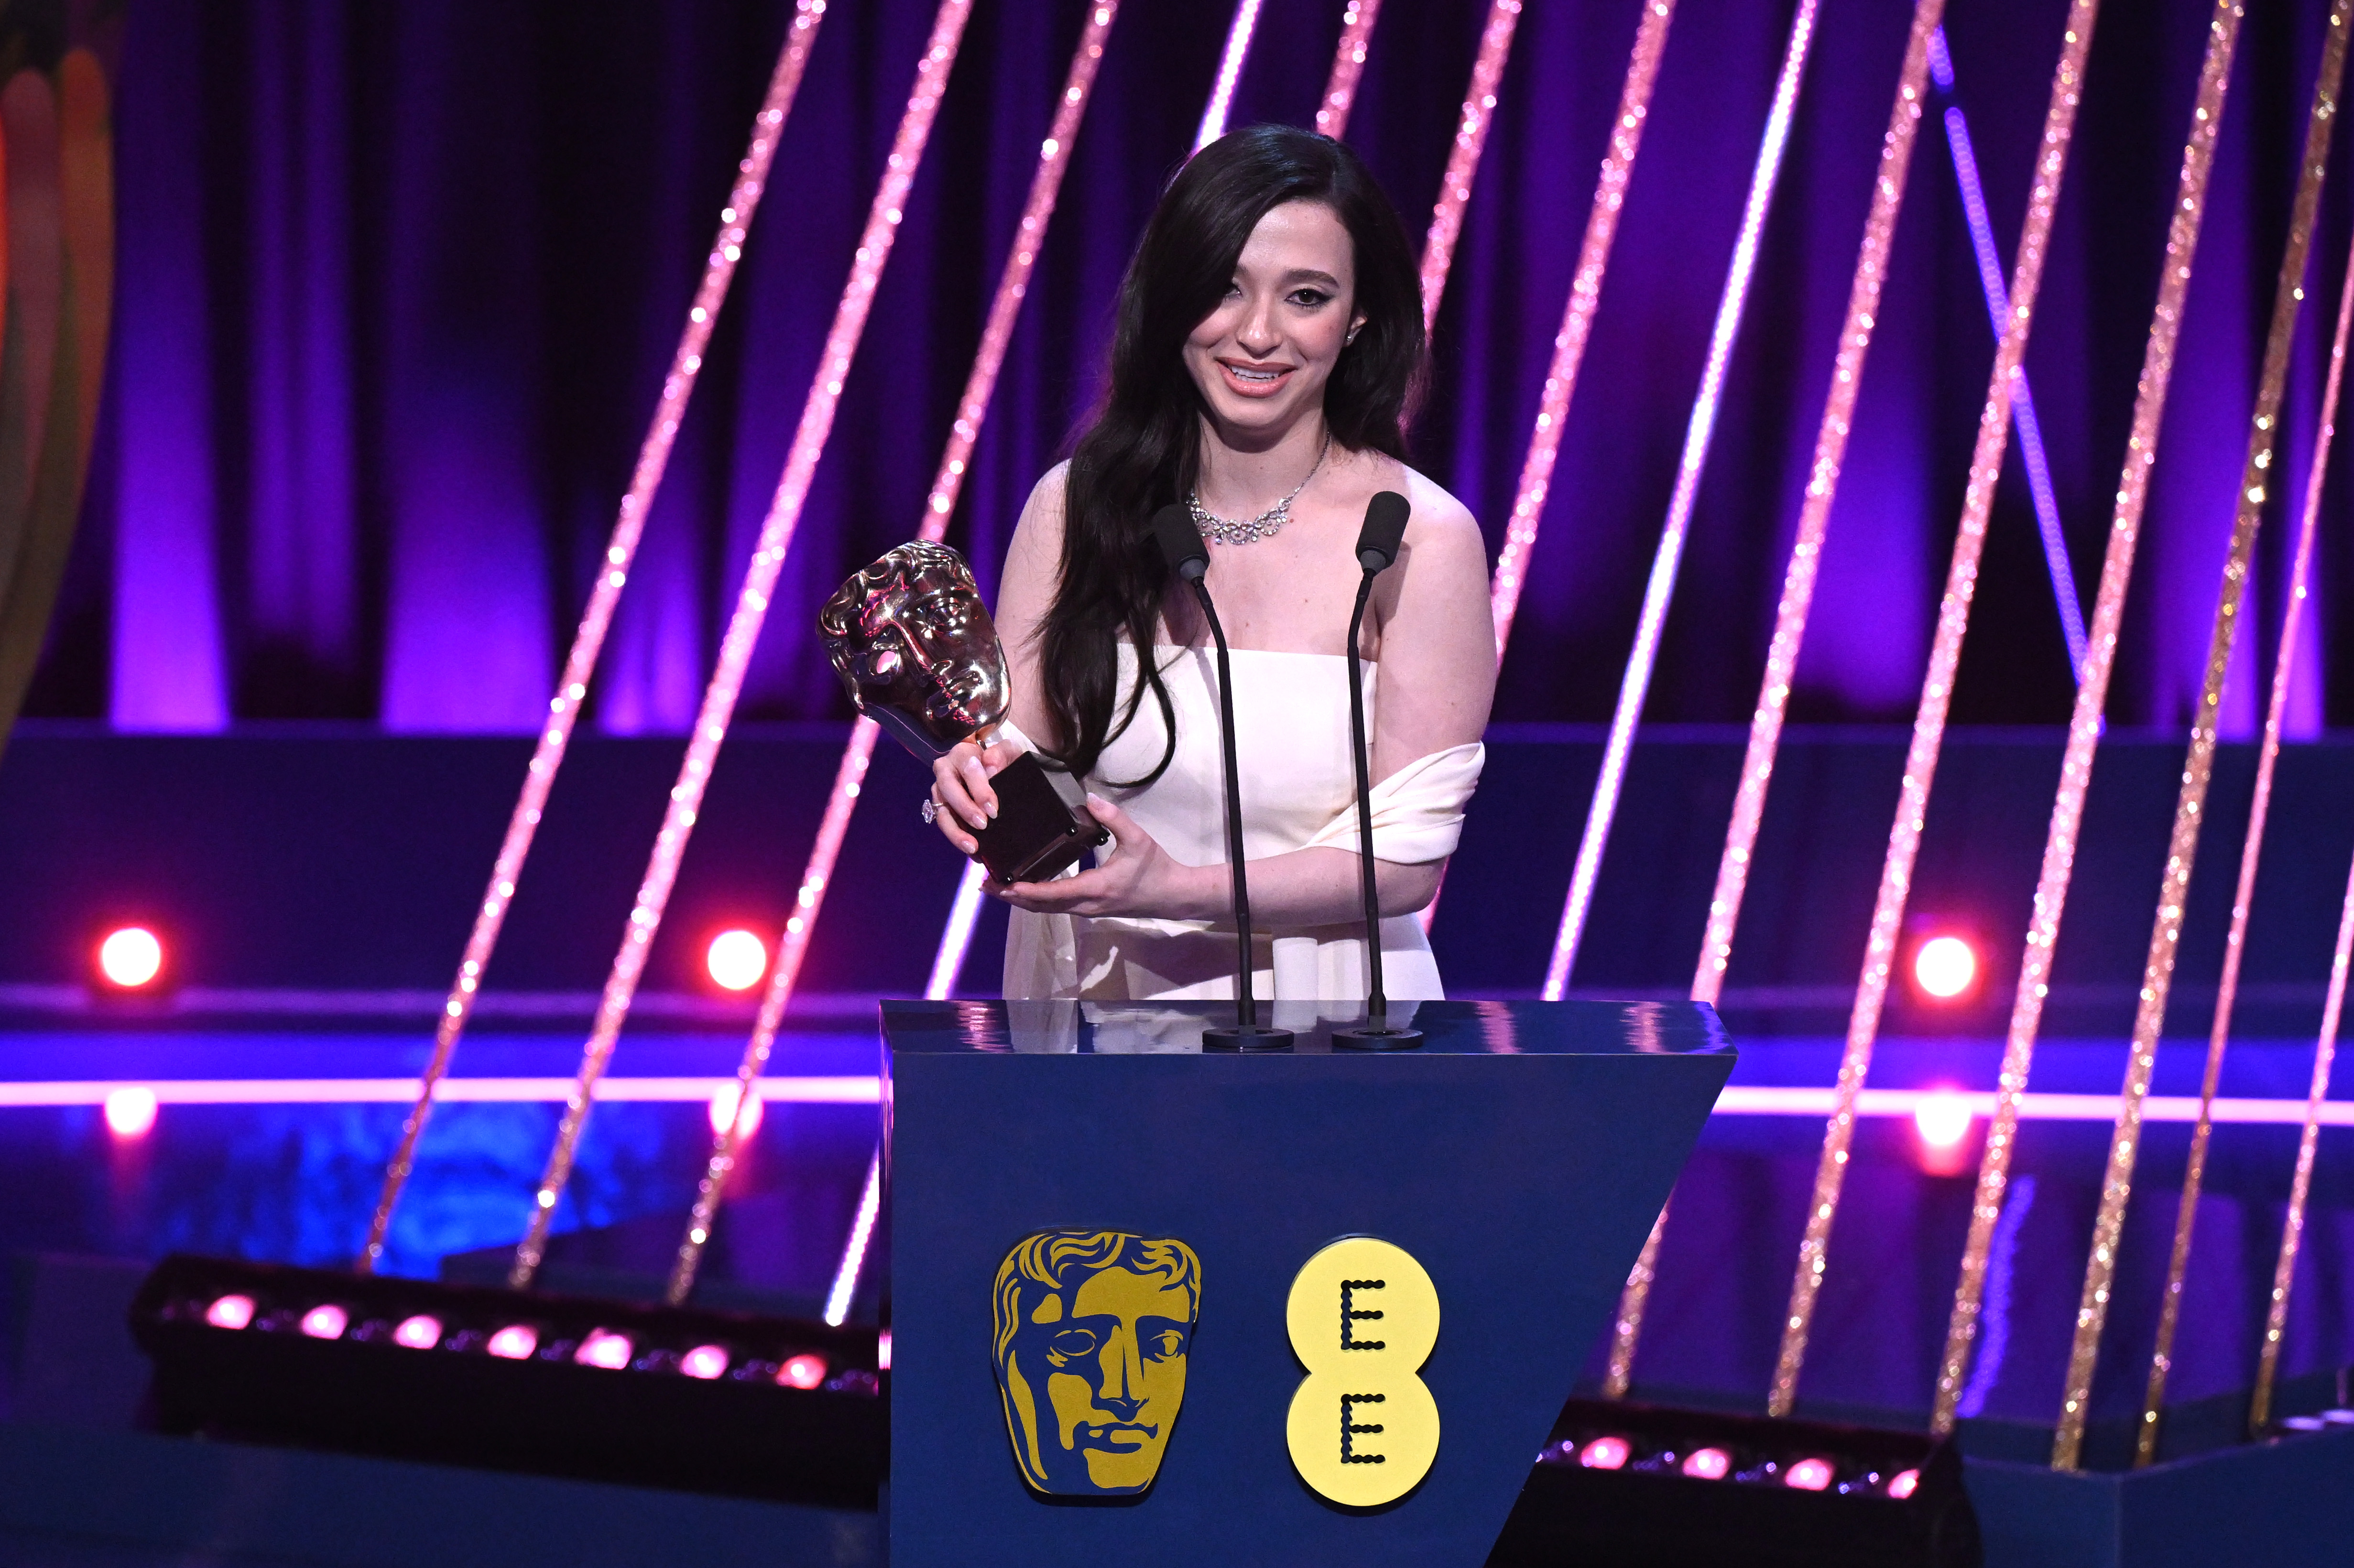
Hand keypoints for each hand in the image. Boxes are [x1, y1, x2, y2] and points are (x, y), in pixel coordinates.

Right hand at [929, 736, 1020, 855]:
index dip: (979, 790)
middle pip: (948, 789)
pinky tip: (973, 851)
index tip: (993, 809)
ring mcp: (941, 790)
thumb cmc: (1004, 761)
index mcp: (963, 754)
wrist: (1002, 772)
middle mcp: (946, 769)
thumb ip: (1001, 754)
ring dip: (955, 831)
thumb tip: (990, 766)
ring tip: (973, 847)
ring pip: (941, 811)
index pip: (967, 768)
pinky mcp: (942, 808)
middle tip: (983, 825)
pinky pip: (945, 825)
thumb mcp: (1009, 752)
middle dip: (965, 809)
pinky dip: (958, 838)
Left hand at [989, 795, 1212, 918]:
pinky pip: (1055, 907)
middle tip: (983, 884)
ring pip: (1045, 909)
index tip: (1002, 883)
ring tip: (995, 887)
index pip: (1052, 893)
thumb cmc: (1156, 868)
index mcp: (1095, 888)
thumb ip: (1114, 818)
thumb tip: (1090, 798)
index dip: (1025, 890)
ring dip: (1019, 900)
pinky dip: (1034, 900)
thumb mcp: (1138, 840)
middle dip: (1011, 896)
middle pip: (1040, 906)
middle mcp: (1085, 905)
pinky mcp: (1088, 908)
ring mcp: (1086, 909)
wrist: (1172, 896)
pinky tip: (1023, 888)